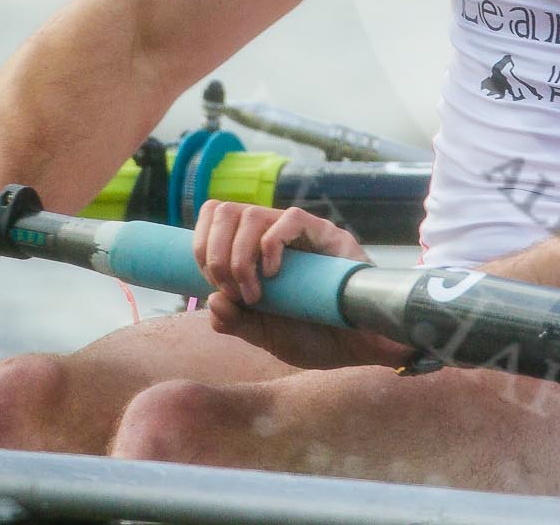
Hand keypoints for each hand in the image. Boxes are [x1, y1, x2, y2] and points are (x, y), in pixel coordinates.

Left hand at [193, 202, 399, 367]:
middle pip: (226, 211)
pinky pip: (290, 219)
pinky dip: (271, 245)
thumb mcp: (265, 334)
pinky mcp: (327, 235)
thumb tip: (213, 300)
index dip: (201, 247)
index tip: (211, 284)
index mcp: (255, 252)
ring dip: (240, 257)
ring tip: (255, 293)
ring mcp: (301, 233)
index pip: (215, 220)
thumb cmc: (316, 336)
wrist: (358, 348)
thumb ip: (237, 321)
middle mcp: (275, 235)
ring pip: (251, 214)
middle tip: (232, 290)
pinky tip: (275, 275)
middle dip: (215, 253)